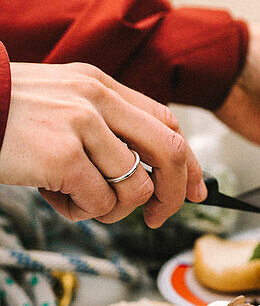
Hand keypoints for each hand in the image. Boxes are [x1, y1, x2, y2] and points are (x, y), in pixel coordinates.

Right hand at [0, 62, 206, 226]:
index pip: (167, 122)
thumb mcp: (58, 103)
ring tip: (77, 201)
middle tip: (157, 219)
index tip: (195, 190)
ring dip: (112, 209)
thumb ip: (100, 124)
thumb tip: (143, 172)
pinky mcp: (64, 156)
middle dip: (175, 194)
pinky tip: (54, 199)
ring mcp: (83, 125)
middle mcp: (99, 99)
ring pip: (136, 186)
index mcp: (101, 85)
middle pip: (171, 152)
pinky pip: (100, 202)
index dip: (188, 161)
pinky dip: (82, 213)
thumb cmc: (1, 116)